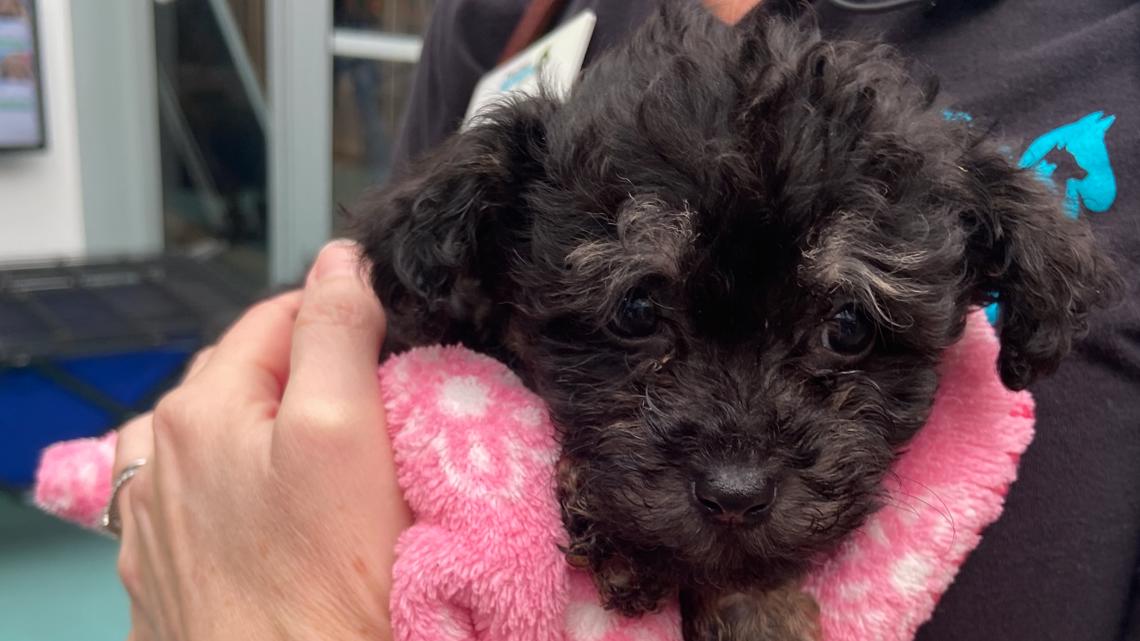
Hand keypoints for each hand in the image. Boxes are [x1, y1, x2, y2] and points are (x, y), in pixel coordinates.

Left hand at [113, 241, 410, 640]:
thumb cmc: (320, 587)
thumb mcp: (343, 430)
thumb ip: (336, 331)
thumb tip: (340, 260)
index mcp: (197, 408)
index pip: (279, 314)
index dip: (344, 321)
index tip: (393, 355)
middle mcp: (158, 455)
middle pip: (252, 377)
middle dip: (312, 383)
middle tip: (378, 424)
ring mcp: (156, 519)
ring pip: (232, 441)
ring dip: (279, 439)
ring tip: (335, 478)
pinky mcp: (170, 570)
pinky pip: (216, 502)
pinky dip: (254, 495)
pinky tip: (290, 526)